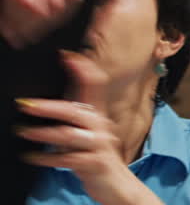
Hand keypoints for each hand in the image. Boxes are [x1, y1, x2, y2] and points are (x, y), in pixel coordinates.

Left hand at [15, 51, 148, 204]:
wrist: (118, 185)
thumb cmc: (96, 157)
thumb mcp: (87, 134)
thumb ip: (74, 119)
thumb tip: (49, 102)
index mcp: (97, 116)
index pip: (94, 86)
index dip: (83, 70)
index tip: (66, 55)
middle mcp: (100, 126)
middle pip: (76, 111)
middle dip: (50, 106)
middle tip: (24, 105)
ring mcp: (99, 144)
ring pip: (69, 135)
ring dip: (43, 133)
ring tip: (22, 132)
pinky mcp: (93, 163)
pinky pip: (68, 158)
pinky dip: (47, 158)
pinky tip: (31, 156)